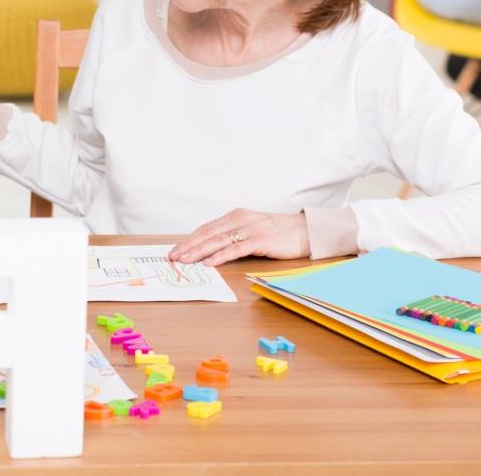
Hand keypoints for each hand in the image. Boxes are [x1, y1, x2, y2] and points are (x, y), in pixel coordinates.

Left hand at [168, 209, 309, 266]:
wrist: (307, 230)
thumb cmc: (280, 233)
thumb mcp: (252, 229)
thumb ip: (234, 235)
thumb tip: (211, 250)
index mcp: (236, 216)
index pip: (207, 228)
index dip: (189, 239)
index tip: (176, 249)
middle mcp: (241, 220)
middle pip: (208, 233)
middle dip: (188, 246)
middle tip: (173, 256)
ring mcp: (251, 229)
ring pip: (218, 240)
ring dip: (198, 251)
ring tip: (184, 260)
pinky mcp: (261, 240)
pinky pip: (236, 249)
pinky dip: (221, 256)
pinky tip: (209, 263)